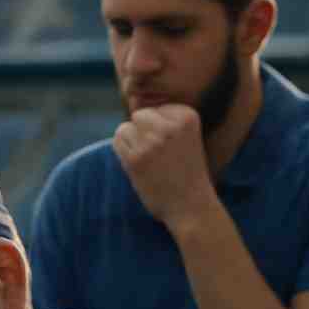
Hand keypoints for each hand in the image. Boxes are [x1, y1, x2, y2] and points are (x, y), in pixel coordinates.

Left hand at [112, 104, 216, 230]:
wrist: (191, 205)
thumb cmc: (187, 172)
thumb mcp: (186, 137)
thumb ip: (165, 121)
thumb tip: (132, 102)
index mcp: (188, 116)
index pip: (158, 108)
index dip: (158, 127)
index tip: (172, 146)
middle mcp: (170, 126)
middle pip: (140, 115)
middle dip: (142, 131)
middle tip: (155, 153)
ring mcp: (152, 142)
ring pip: (125, 128)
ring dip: (131, 142)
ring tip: (147, 159)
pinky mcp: (135, 158)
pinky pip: (117, 142)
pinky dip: (123, 152)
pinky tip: (137, 165)